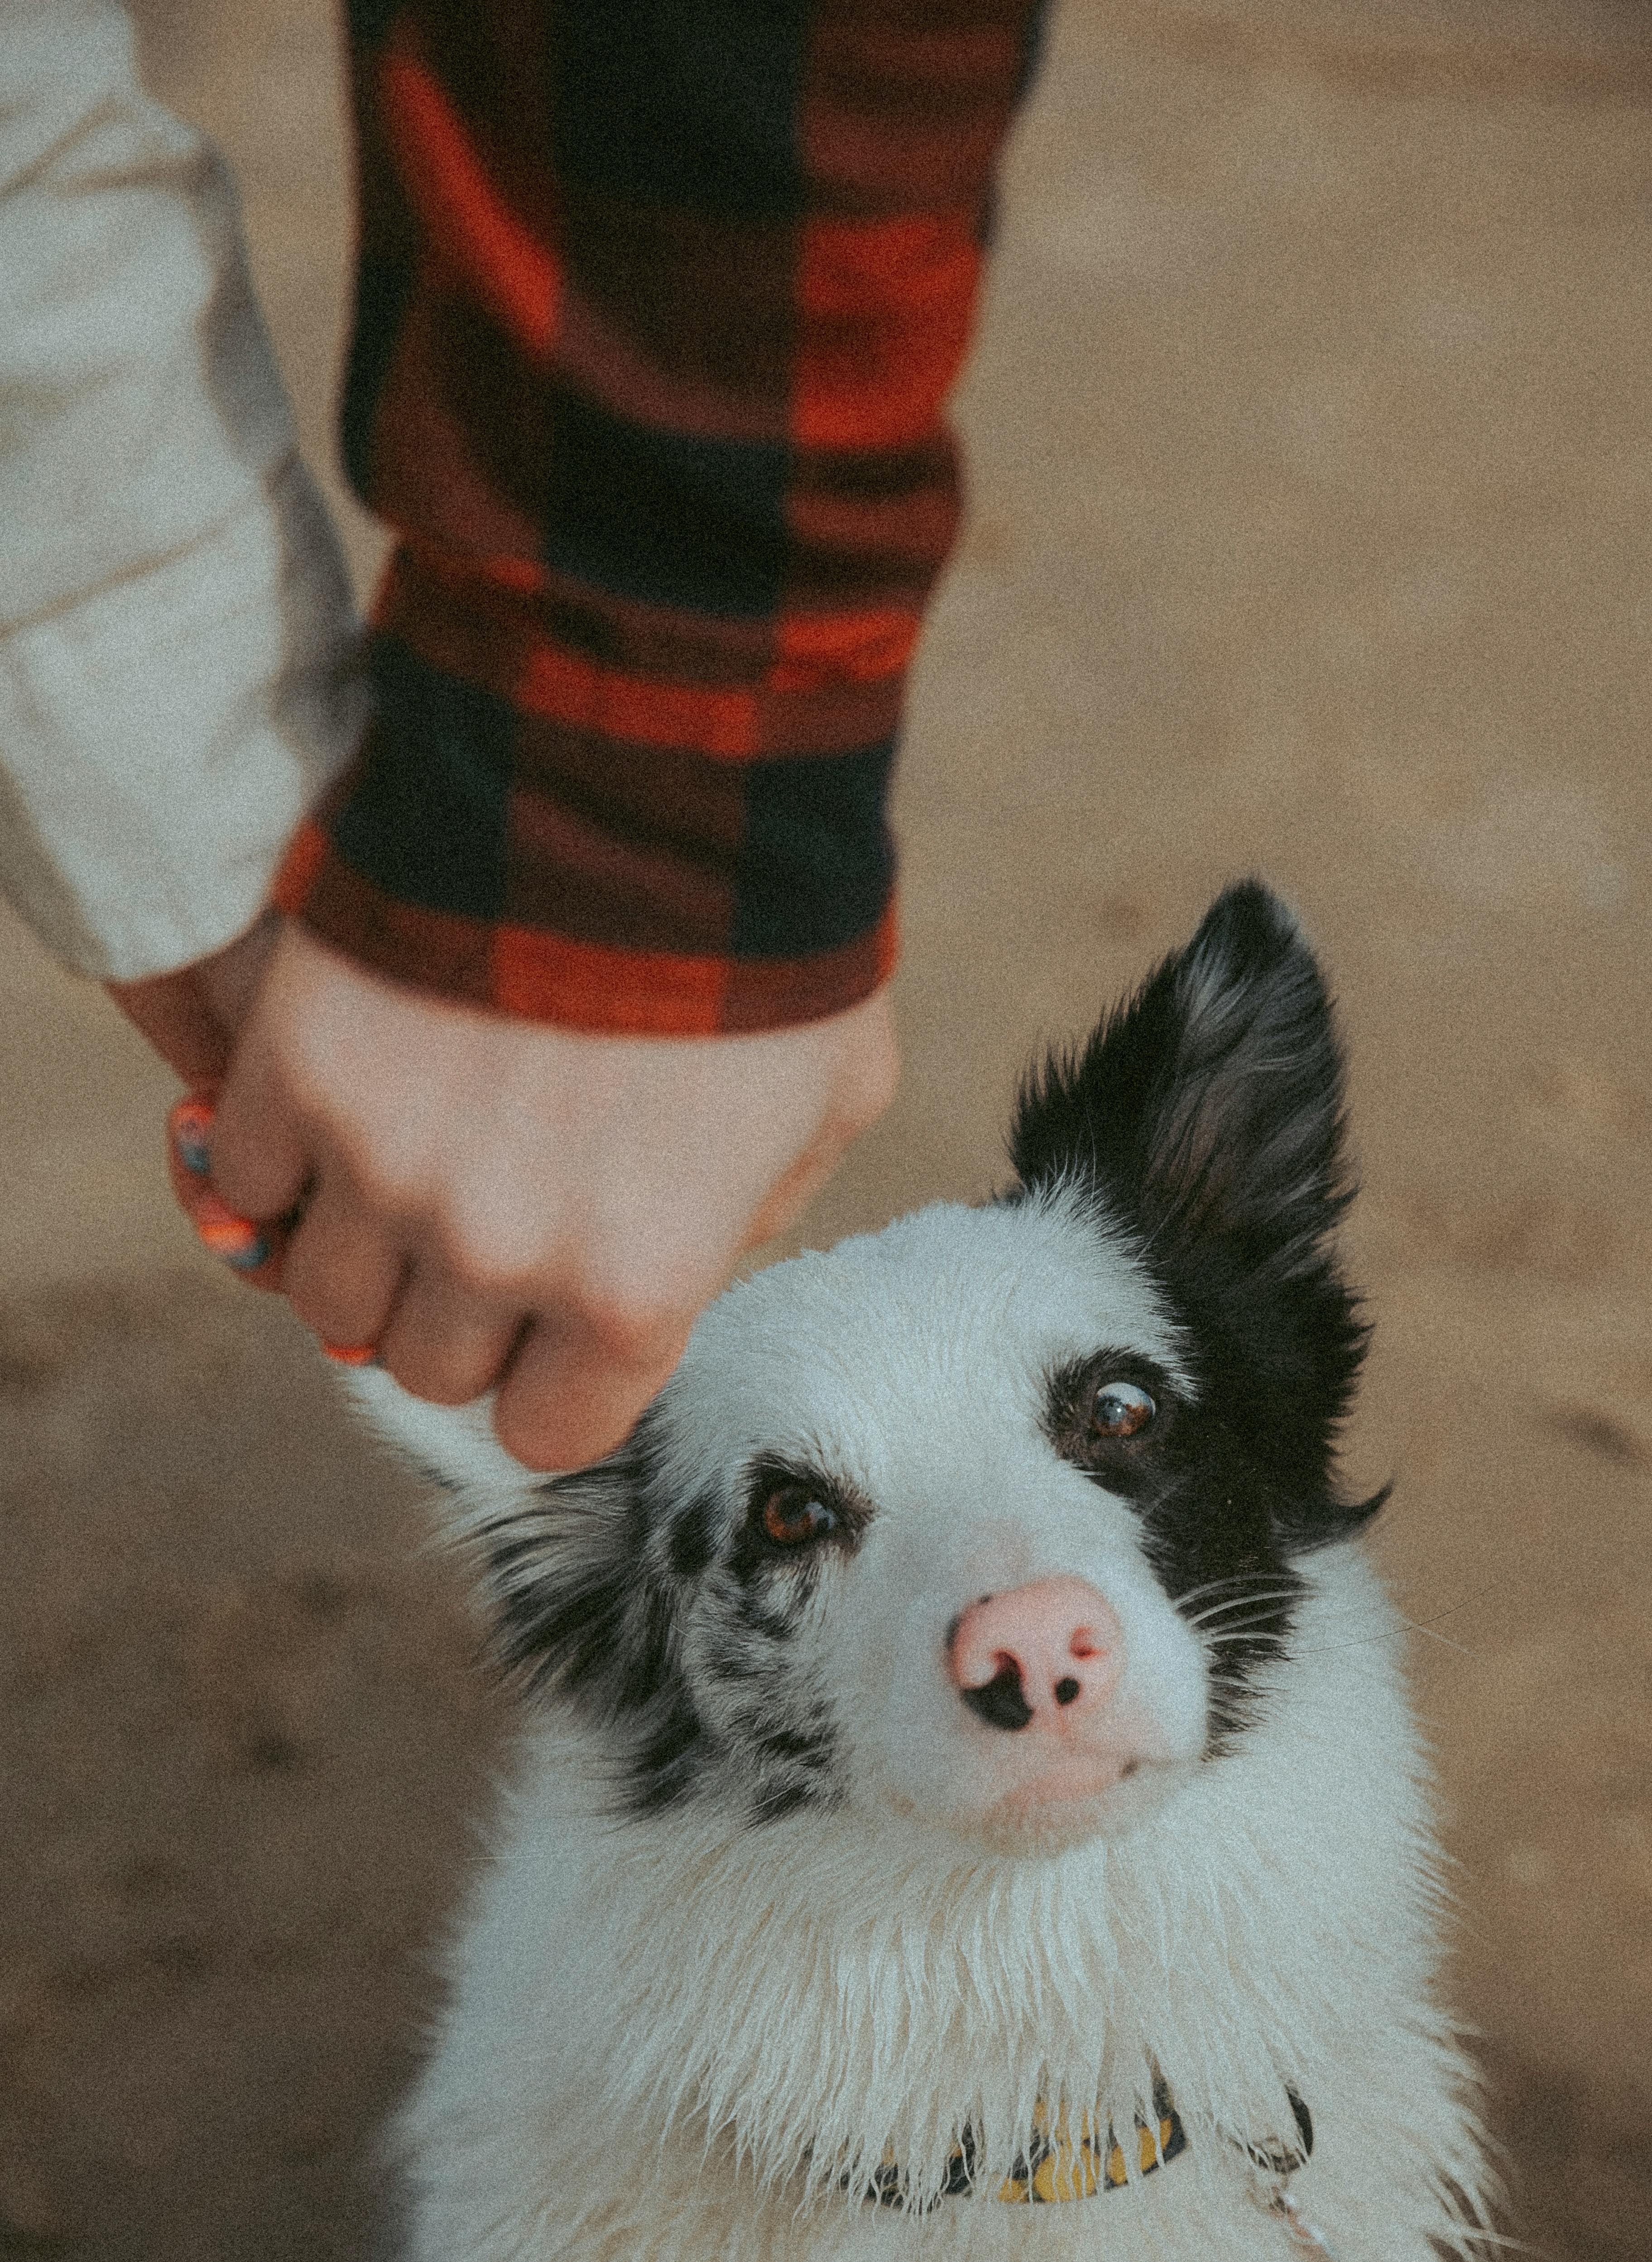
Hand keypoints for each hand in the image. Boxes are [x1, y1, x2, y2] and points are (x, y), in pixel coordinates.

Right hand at [119, 919, 897, 1468]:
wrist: (654, 770)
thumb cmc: (769, 938)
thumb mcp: (825, 1105)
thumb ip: (750, 1213)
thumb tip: (689, 1257)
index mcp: (638, 1289)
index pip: (551, 1431)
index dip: (554, 1379)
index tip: (560, 1322)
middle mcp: (501, 1256)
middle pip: (428, 1367)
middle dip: (461, 1314)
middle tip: (488, 1224)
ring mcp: (385, 1169)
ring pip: (326, 1296)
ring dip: (364, 1250)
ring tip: (411, 1165)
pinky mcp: (296, 1073)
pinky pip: (243, 1183)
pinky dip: (279, 1163)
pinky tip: (337, 1107)